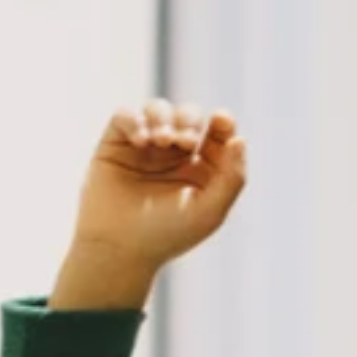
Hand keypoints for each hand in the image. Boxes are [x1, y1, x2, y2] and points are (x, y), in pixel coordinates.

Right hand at [52, 100, 248, 306]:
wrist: (120, 247)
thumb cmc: (168, 235)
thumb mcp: (211, 210)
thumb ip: (233, 177)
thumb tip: (240, 138)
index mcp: (202, 169)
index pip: (217, 133)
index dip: (222, 122)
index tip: (222, 121)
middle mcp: (174, 155)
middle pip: (188, 116)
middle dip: (189, 121)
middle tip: (184, 143)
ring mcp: (144, 148)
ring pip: (158, 109)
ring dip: (163, 117)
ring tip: (162, 141)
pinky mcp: (116, 145)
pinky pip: (126, 115)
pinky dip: (135, 121)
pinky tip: (142, 141)